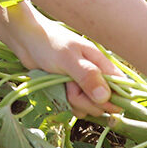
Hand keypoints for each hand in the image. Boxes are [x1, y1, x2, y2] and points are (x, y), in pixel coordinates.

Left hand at [4, 13, 119, 117]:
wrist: (25, 40)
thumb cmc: (48, 44)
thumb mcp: (68, 59)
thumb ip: (87, 76)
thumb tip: (105, 97)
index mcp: (101, 63)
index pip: (120, 87)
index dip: (114, 99)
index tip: (99, 101)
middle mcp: (95, 76)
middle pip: (103, 103)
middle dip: (87, 101)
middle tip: (71, 86)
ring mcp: (82, 84)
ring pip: (88, 107)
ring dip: (75, 102)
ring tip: (63, 85)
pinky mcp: (69, 91)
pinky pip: (76, 107)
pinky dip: (67, 104)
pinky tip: (58, 91)